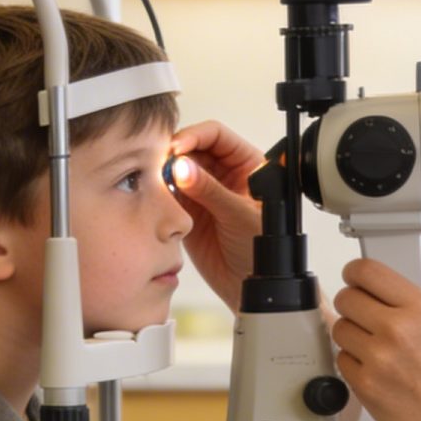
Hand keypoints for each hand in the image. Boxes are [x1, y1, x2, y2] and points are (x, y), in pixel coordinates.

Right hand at [169, 119, 265, 307]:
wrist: (251, 284)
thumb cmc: (263, 250)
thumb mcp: (240, 215)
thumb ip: (211, 191)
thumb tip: (182, 168)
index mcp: (246, 165)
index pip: (217, 136)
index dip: (196, 136)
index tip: (178, 146)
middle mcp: (224, 174)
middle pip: (193, 148)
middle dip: (176, 152)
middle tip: (161, 162)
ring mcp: (205, 192)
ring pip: (178, 169)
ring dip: (166, 171)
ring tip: (158, 179)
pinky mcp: (189, 211)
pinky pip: (169, 194)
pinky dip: (161, 192)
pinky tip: (158, 195)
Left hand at [331, 258, 420, 420]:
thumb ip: (409, 307)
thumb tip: (376, 291)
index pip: (368, 271)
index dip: (354, 273)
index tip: (353, 278)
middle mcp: (399, 328)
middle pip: (346, 297)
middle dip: (351, 307)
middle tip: (363, 319)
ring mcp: (379, 356)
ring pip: (339, 329)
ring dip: (352, 338)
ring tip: (377, 352)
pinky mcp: (365, 384)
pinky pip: (341, 360)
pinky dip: (354, 366)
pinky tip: (377, 374)